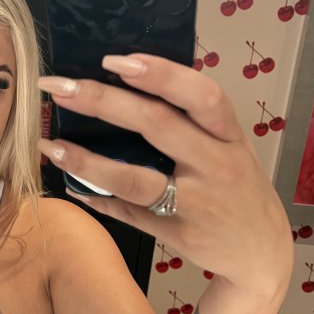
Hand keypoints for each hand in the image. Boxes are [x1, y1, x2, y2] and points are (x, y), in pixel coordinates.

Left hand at [38, 54, 292, 298]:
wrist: (261, 252)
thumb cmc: (236, 188)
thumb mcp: (229, 148)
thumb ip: (191, 122)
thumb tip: (125, 86)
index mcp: (228, 135)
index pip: (201, 95)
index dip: (160, 74)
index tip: (115, 61)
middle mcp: (215, 165)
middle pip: (157, 126)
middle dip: (103, 102)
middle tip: (58, 88)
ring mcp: (195, 203)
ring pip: (135, 179)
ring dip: (87, 162)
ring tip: (52, 147)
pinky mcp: (177, 233)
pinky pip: (129, 214)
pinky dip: (98, 199)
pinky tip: (71, 187)